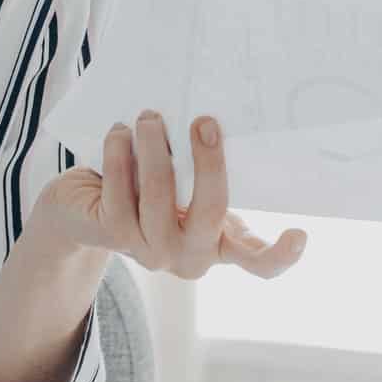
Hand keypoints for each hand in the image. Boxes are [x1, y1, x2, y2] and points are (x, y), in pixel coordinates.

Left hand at [32, 110, 307, 278]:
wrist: (82, 212)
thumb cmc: (146, 191)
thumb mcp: (186, 189)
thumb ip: (202, 174)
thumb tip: (213, 122)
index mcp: (219, 244)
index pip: (259, 263)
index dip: (281, 255)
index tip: (299, 233)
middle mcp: (189, 255)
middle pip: (211, 212)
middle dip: (209, 162)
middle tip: (204, 122)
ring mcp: (151, 250)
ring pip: (159, 196)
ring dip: (154, 148)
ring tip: (149, 118)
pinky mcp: (114, 235)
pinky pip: (120, 190)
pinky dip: (120, 155)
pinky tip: (119, 134)